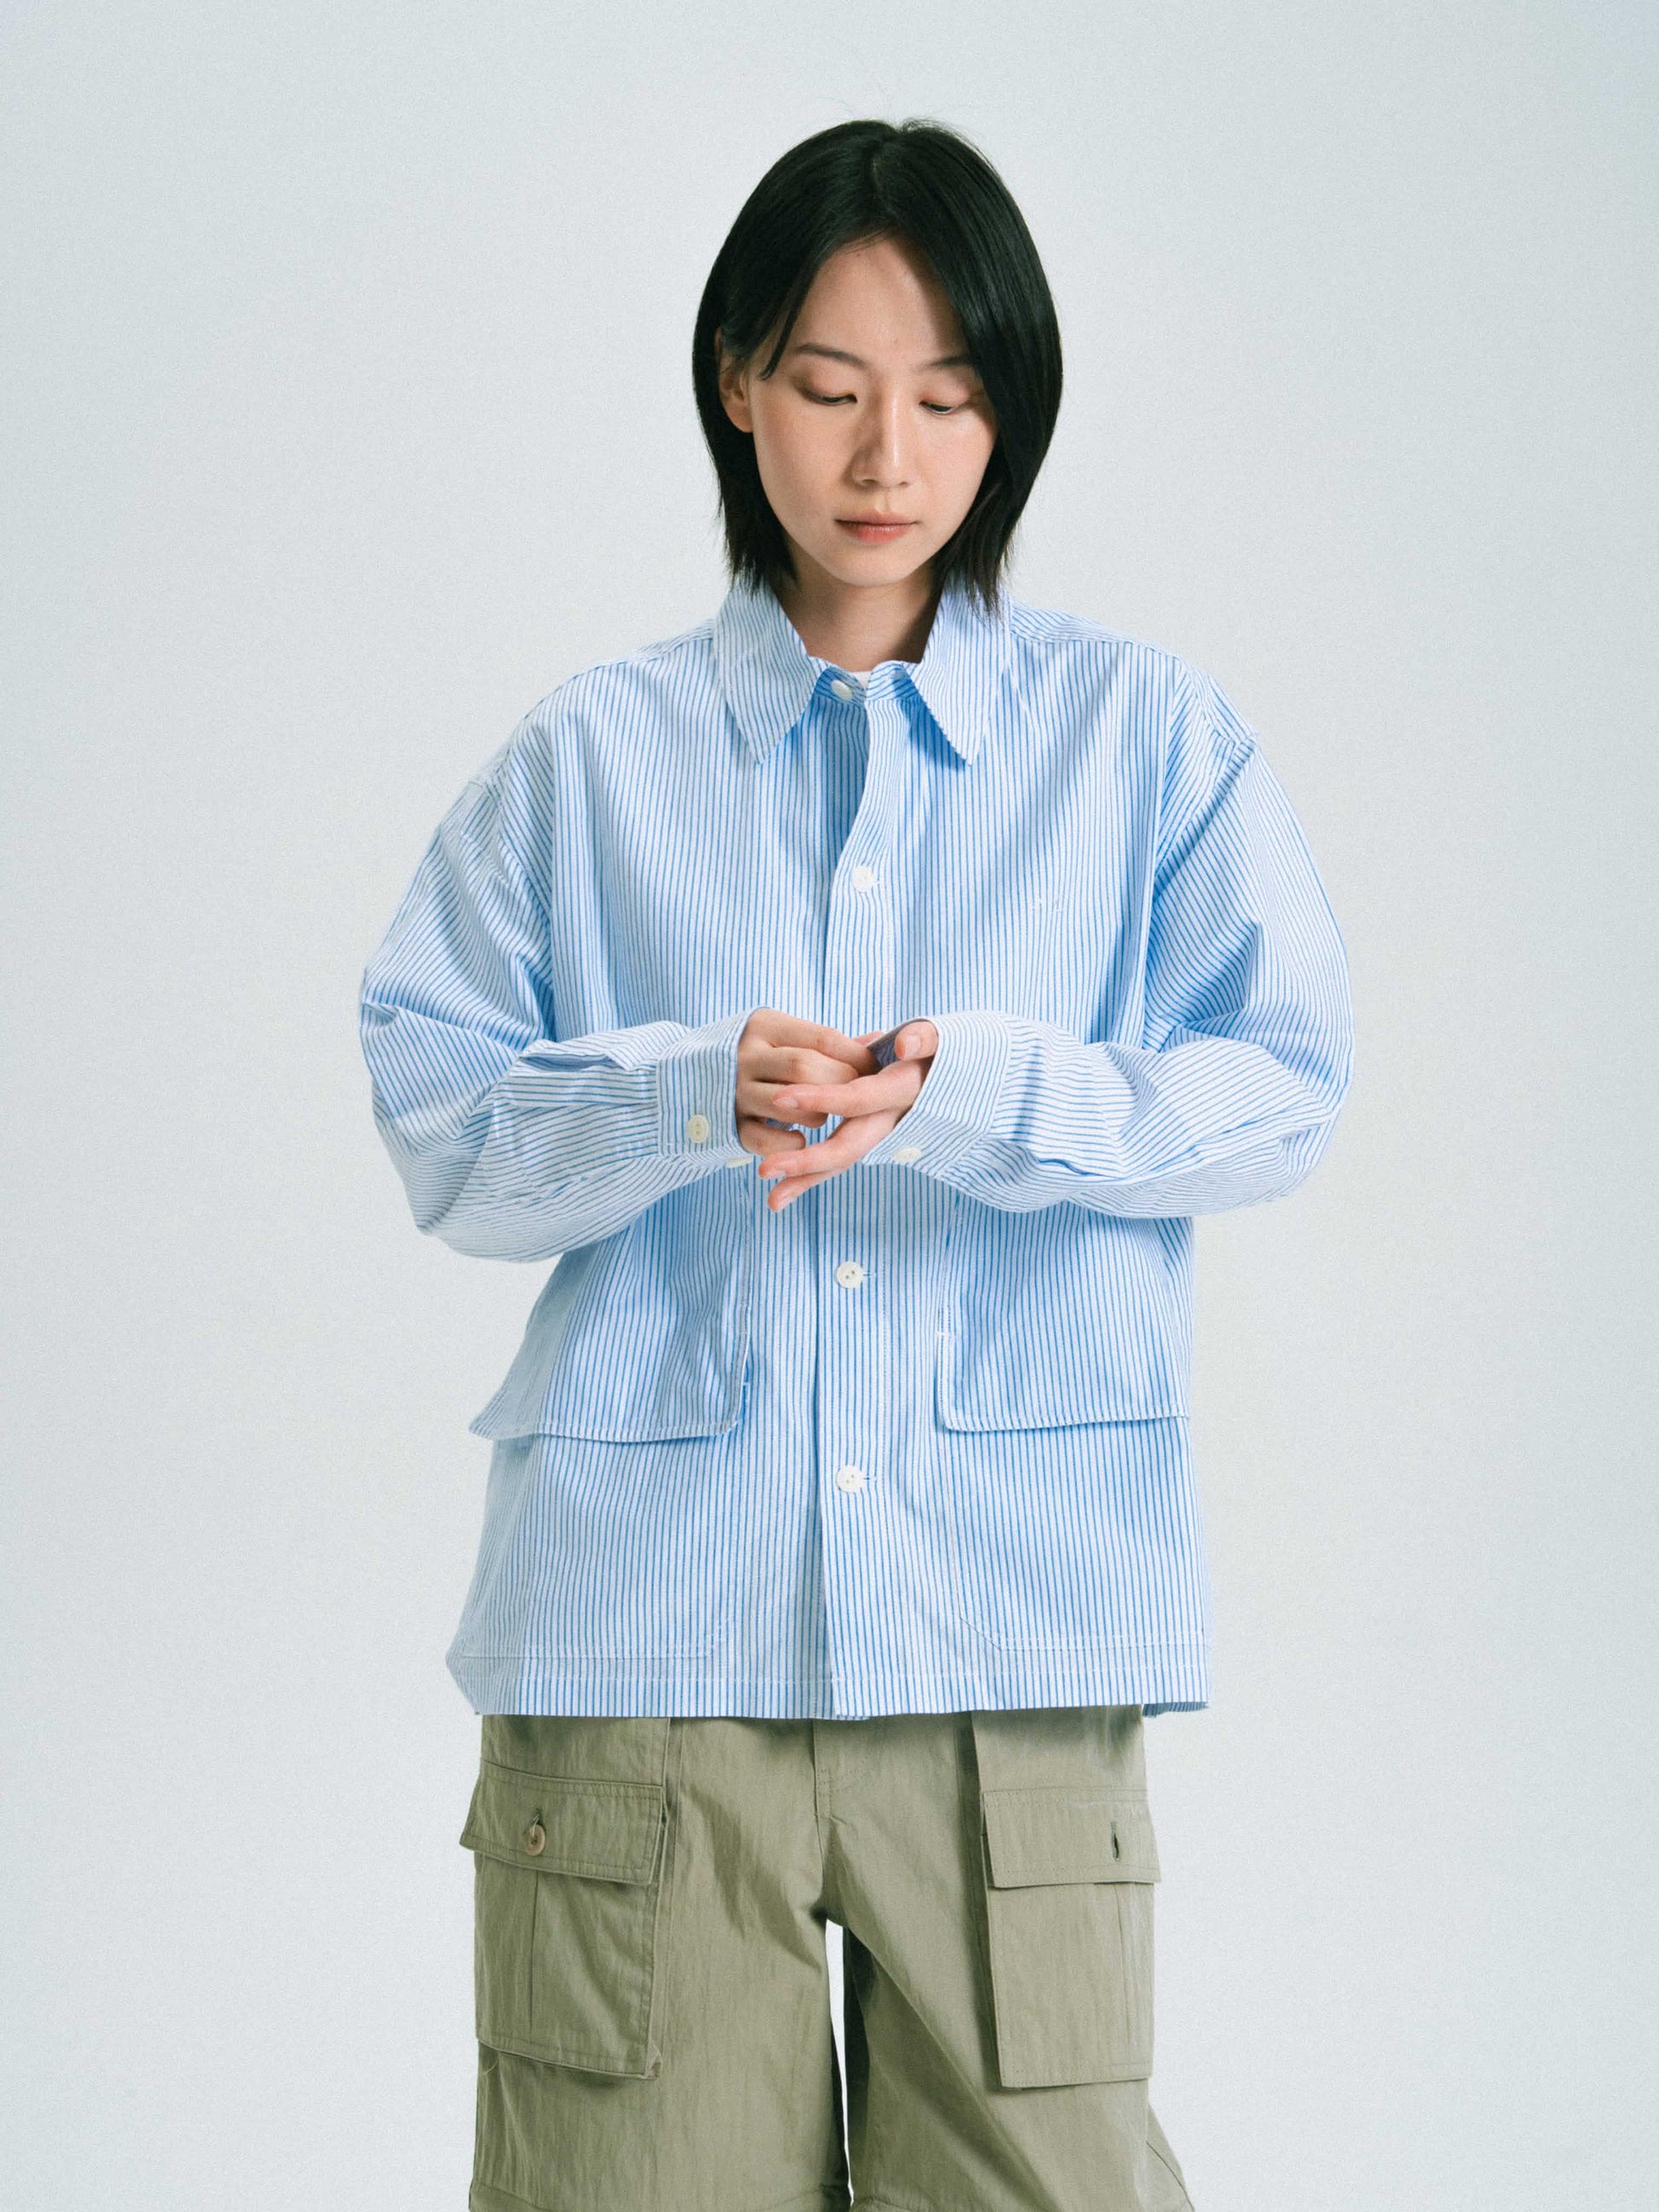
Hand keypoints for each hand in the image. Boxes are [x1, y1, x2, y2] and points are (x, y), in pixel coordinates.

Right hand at [735, 1010, 879, 1202]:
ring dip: (817, 1115)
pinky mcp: (731, 1124)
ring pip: (790, 1105)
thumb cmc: (759, 1056)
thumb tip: (880, 1039)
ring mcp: (736, 1091)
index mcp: (765, 1026)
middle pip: (806, 1069)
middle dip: (839, 1086)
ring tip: (823, 1116)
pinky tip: (801, 1140)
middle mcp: (747, 1056)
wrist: (691, 1077)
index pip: (822, 1038)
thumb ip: (827, 1043)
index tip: (873, 1070)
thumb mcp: (784, 1037)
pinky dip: (792, 1145)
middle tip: (852, 1098)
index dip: (855, 1056)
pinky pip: (767, 1140)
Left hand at [754, 1018, 937, 1212]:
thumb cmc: (934, 1051)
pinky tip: (779, 1197)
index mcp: (902, 1093)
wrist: (947, 1078)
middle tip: (766, 1169)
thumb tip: (905, 1046)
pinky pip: (836, 1161)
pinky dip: (809, 1178)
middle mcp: (890, 1122)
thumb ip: (926, 1040)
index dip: (822, 1098)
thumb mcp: (938, 1041)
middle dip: (807, 1161)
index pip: (858, 1099)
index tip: (780, 1097)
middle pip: (848, 1147)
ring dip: (804, 1181)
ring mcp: (878, 1136)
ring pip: (840, 1162)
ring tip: (772, 1201)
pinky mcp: (865, 1140)